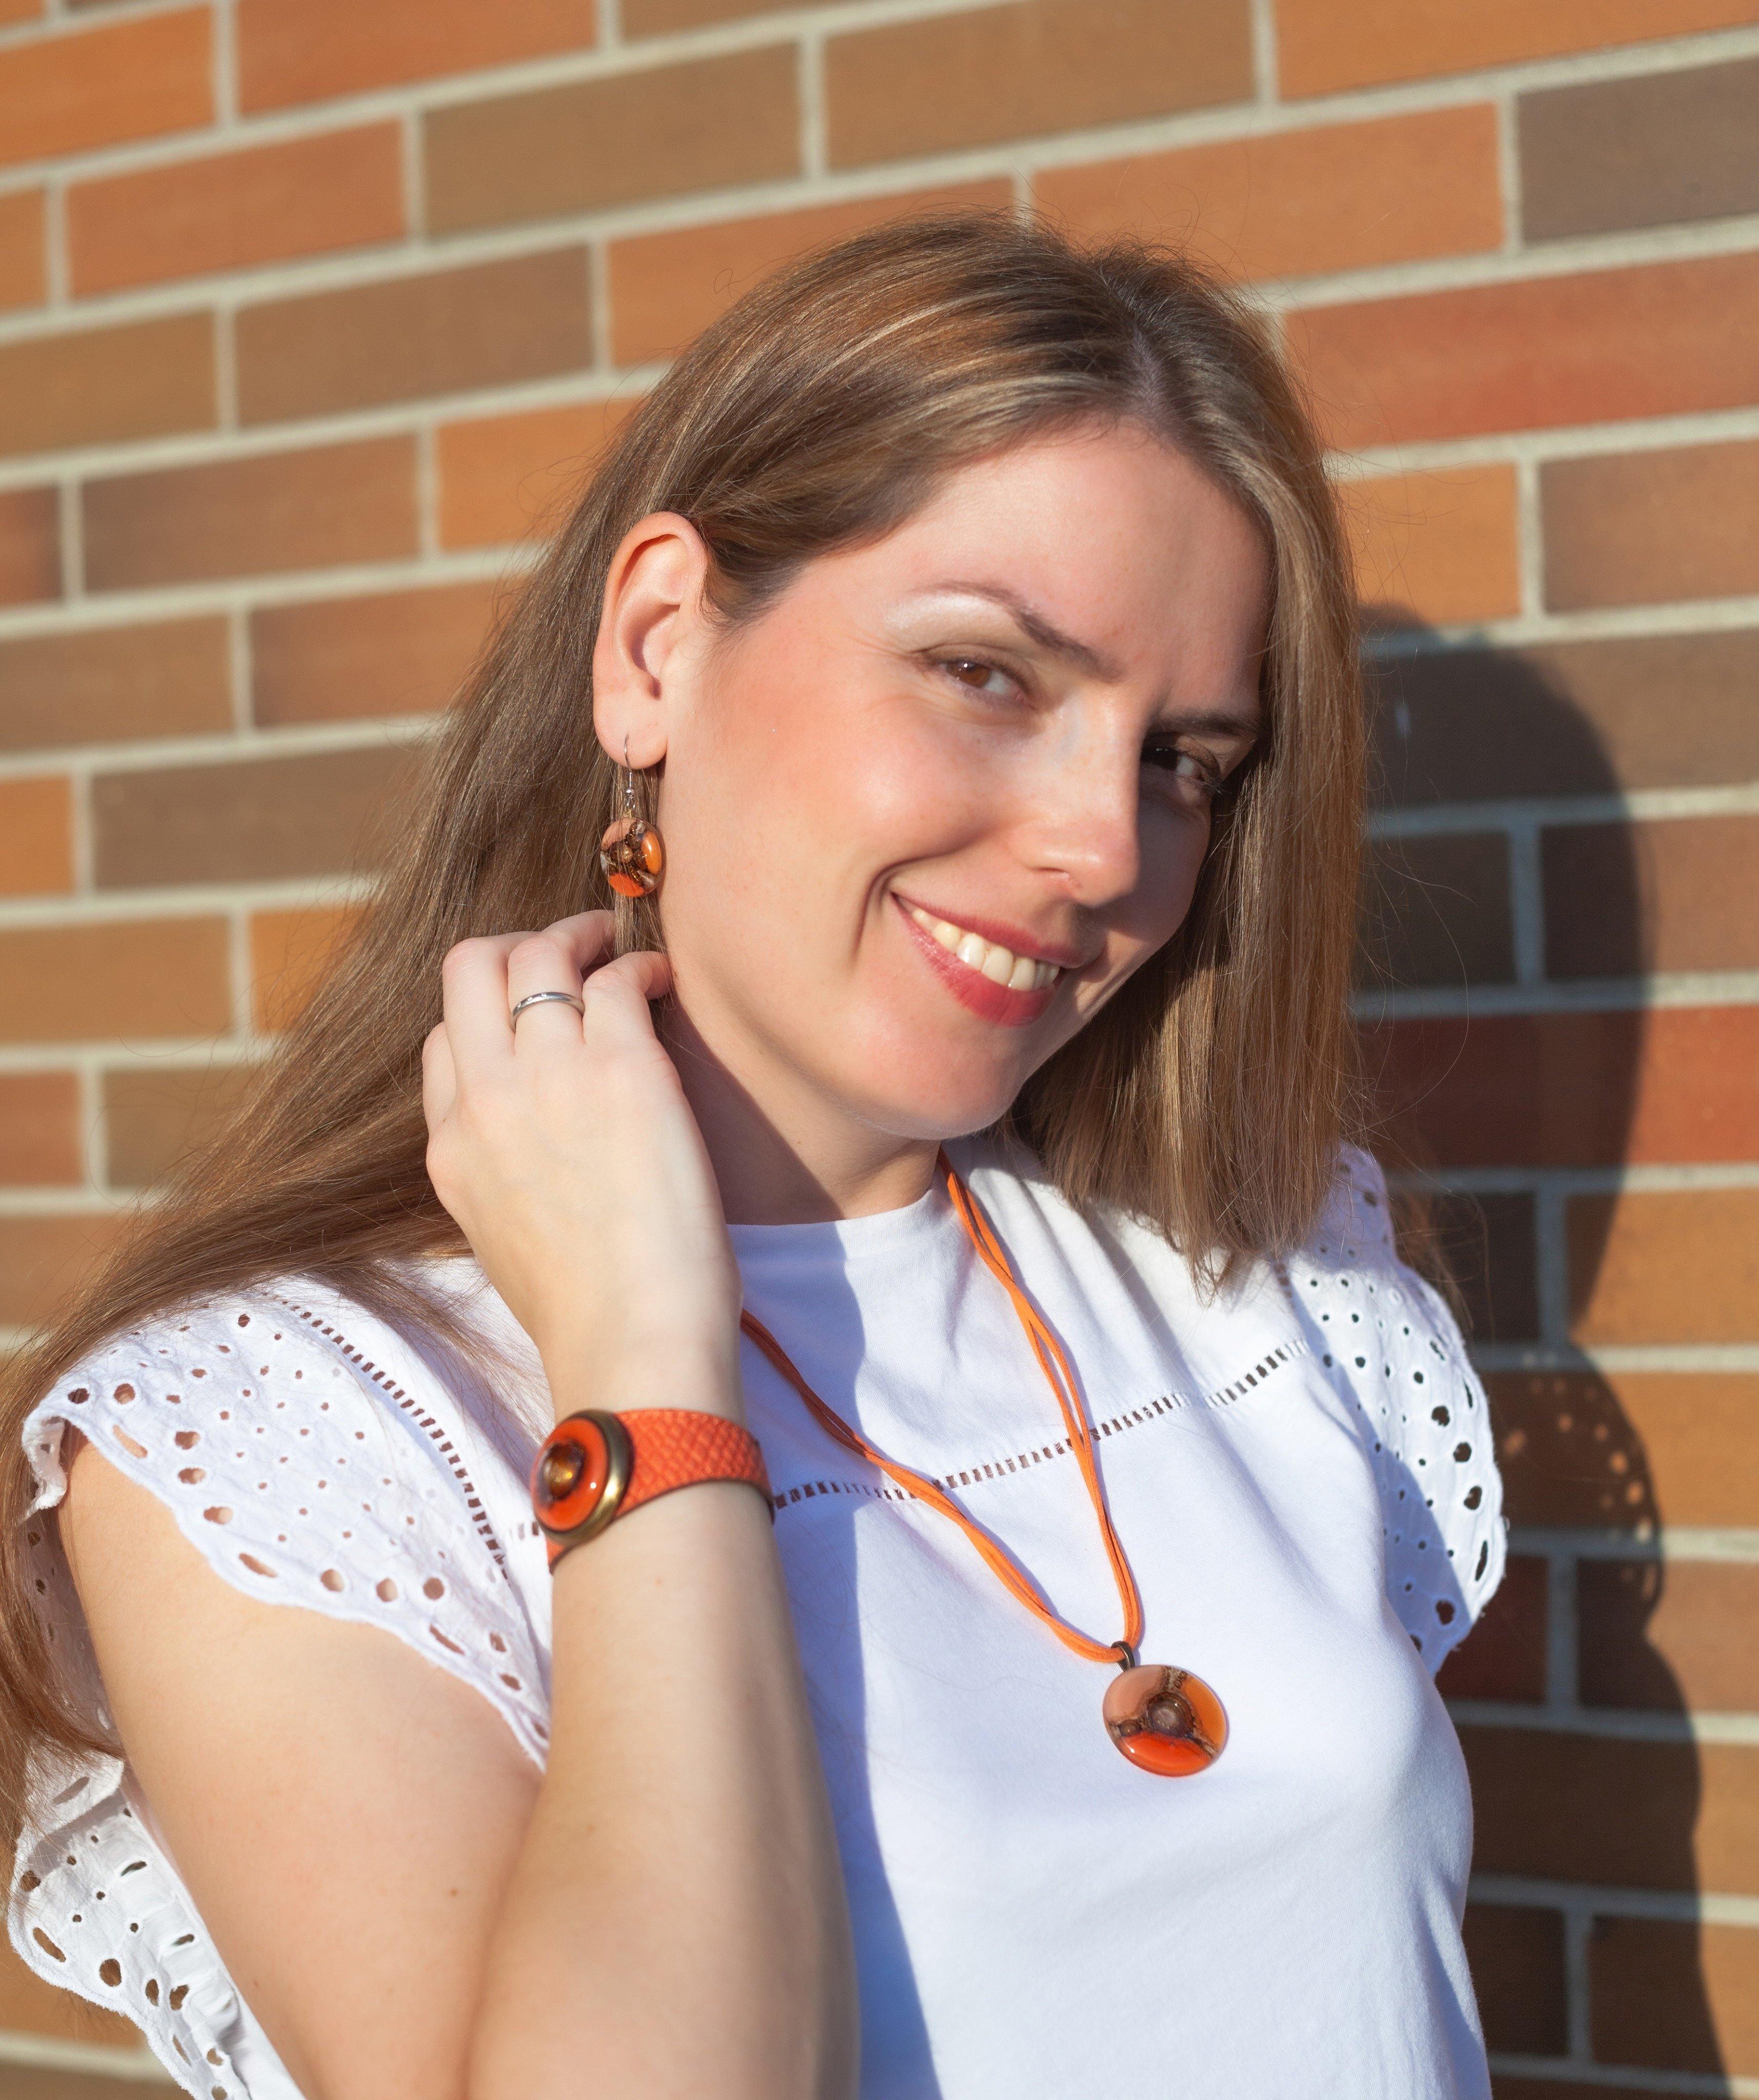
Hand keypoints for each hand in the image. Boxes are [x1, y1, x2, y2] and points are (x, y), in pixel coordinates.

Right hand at [421, 912, 742, 1420]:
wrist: (629, 1345)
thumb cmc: (593, 1314)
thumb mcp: (509, 1243)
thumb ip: (506, 1178)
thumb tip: (539, 1151)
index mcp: (452, 1151)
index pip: (444, 1042)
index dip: (489, 1014)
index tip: (537, 1016)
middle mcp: (485, 1102)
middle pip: (469, 969)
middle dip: (518, 945)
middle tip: (571, 950)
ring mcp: (547, 1078)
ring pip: (537, 956)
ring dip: (580, 937)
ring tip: (618, 948)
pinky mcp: (621, 1070)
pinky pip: (614, 978)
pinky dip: (639, 966)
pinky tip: (663, 984)